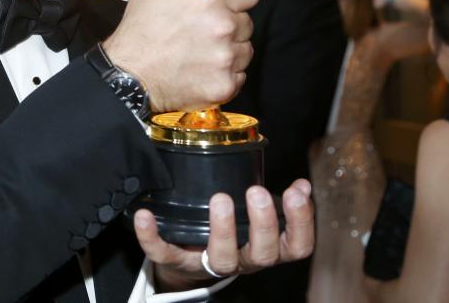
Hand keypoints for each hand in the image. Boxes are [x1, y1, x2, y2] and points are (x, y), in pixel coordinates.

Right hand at [103, 0, 257, 112]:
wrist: (128, 74)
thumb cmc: (139, 28)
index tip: (226, 2)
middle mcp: (223, 27)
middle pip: (246, 22)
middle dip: (229, 24)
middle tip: (203, 30)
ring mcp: (226, 59)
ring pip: (244, 50)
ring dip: (229, 49)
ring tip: (201, 52)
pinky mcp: (224, 86)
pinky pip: (238, 76)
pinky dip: (225, 74)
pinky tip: (202, 70)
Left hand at [134, 179, 313, 291]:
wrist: (191, 258)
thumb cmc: (231, 230)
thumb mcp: (255, 215)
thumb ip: (279, 202)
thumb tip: (303, 186)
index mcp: (266, 247)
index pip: (296, 246)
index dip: (301, 222)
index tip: (295, 192)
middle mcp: (243, 259)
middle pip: (262, 254)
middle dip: (262, 223)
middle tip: (256, 192)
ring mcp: (210, 263)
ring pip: (222, 258)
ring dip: (222, 229)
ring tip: (220, 199)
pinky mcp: (177, 262)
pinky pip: (163, 253)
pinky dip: (152, 236)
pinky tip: (145, 215)